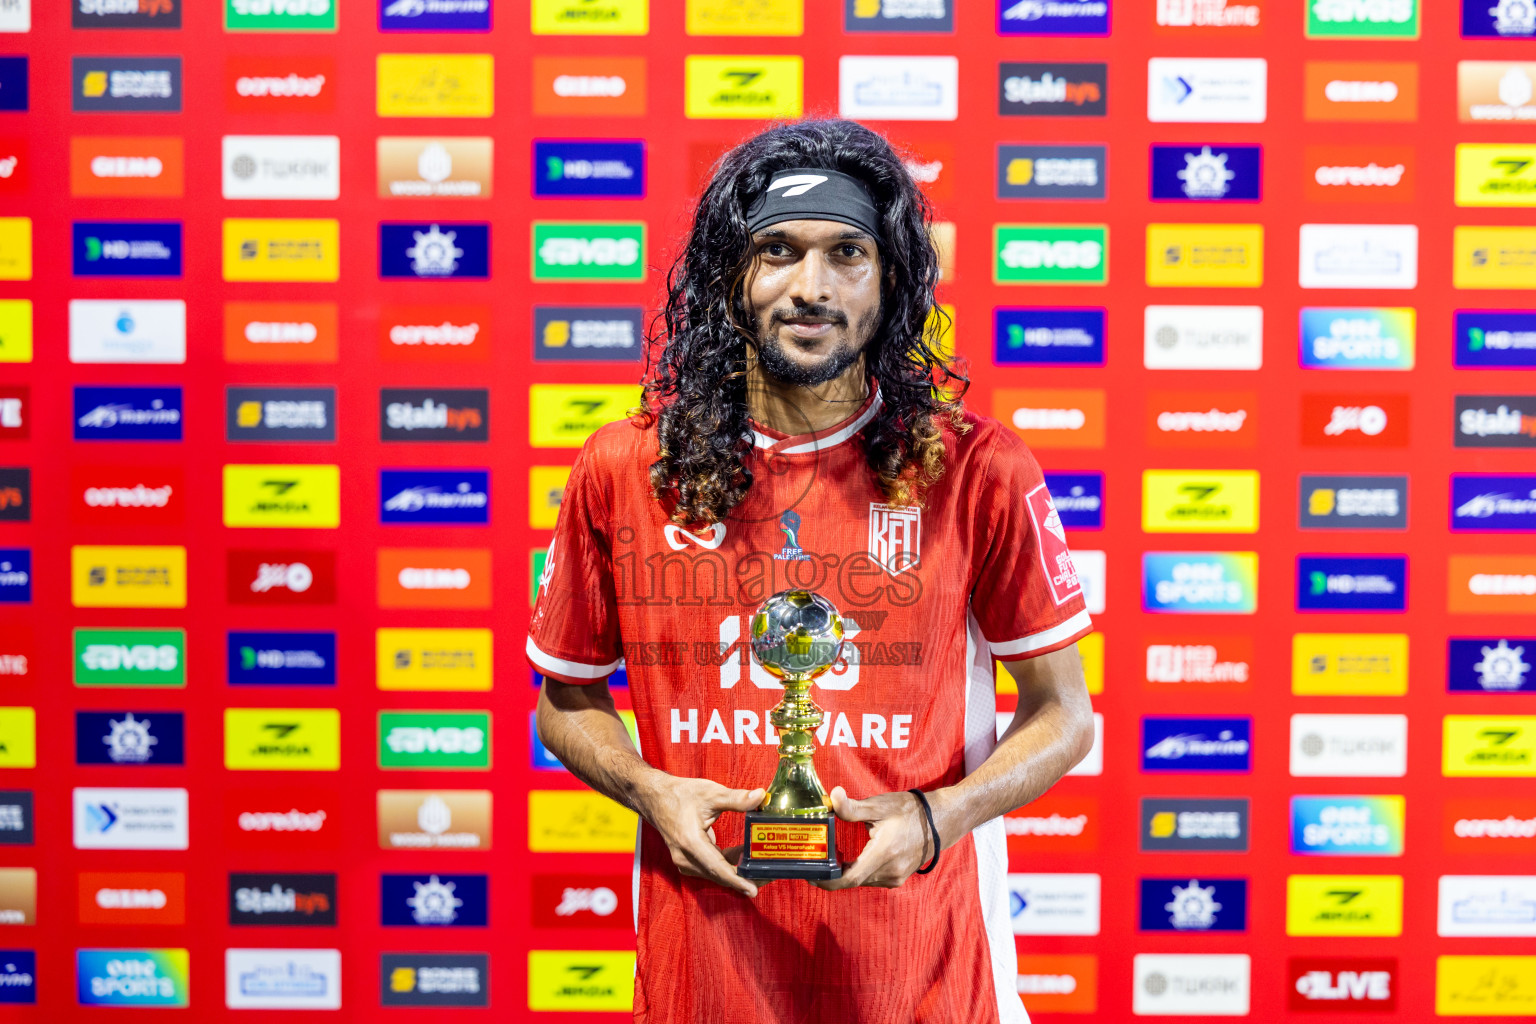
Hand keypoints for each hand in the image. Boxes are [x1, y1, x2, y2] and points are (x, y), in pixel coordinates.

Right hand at [635, 774, 765, 896]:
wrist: (655, 798)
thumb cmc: (680, 794)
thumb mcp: (710, 793)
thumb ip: (737, 798)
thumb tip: (761, 797)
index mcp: (690, 843)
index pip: (718, 868)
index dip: (737, 880)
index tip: (753, 890)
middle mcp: (686, 857)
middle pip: (720, 875)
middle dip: (744, 877)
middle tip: (768, 875)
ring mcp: (685, 862)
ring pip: (716, 873)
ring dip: (737, 870)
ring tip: (761, 865)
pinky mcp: (688, 861)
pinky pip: (711, 868)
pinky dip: (727, 864)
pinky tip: (742, 853)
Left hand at [813, 786, 932, 889]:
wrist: (939, 821)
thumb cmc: (909, 811)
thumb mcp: (879, 806)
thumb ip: (852, 807)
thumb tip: (831, 797)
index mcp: (883, 854)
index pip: (849, 878)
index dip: (827, 880)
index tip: (811, 875)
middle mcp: (890, 871)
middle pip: (853, 880)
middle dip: (832, 874)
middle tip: (815, 861)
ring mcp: (895, 877)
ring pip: (862, 881)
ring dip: (846, 872)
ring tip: (830, 858)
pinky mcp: (898, 878)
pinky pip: (872, 879)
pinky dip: (859, 872)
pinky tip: (850, 859)